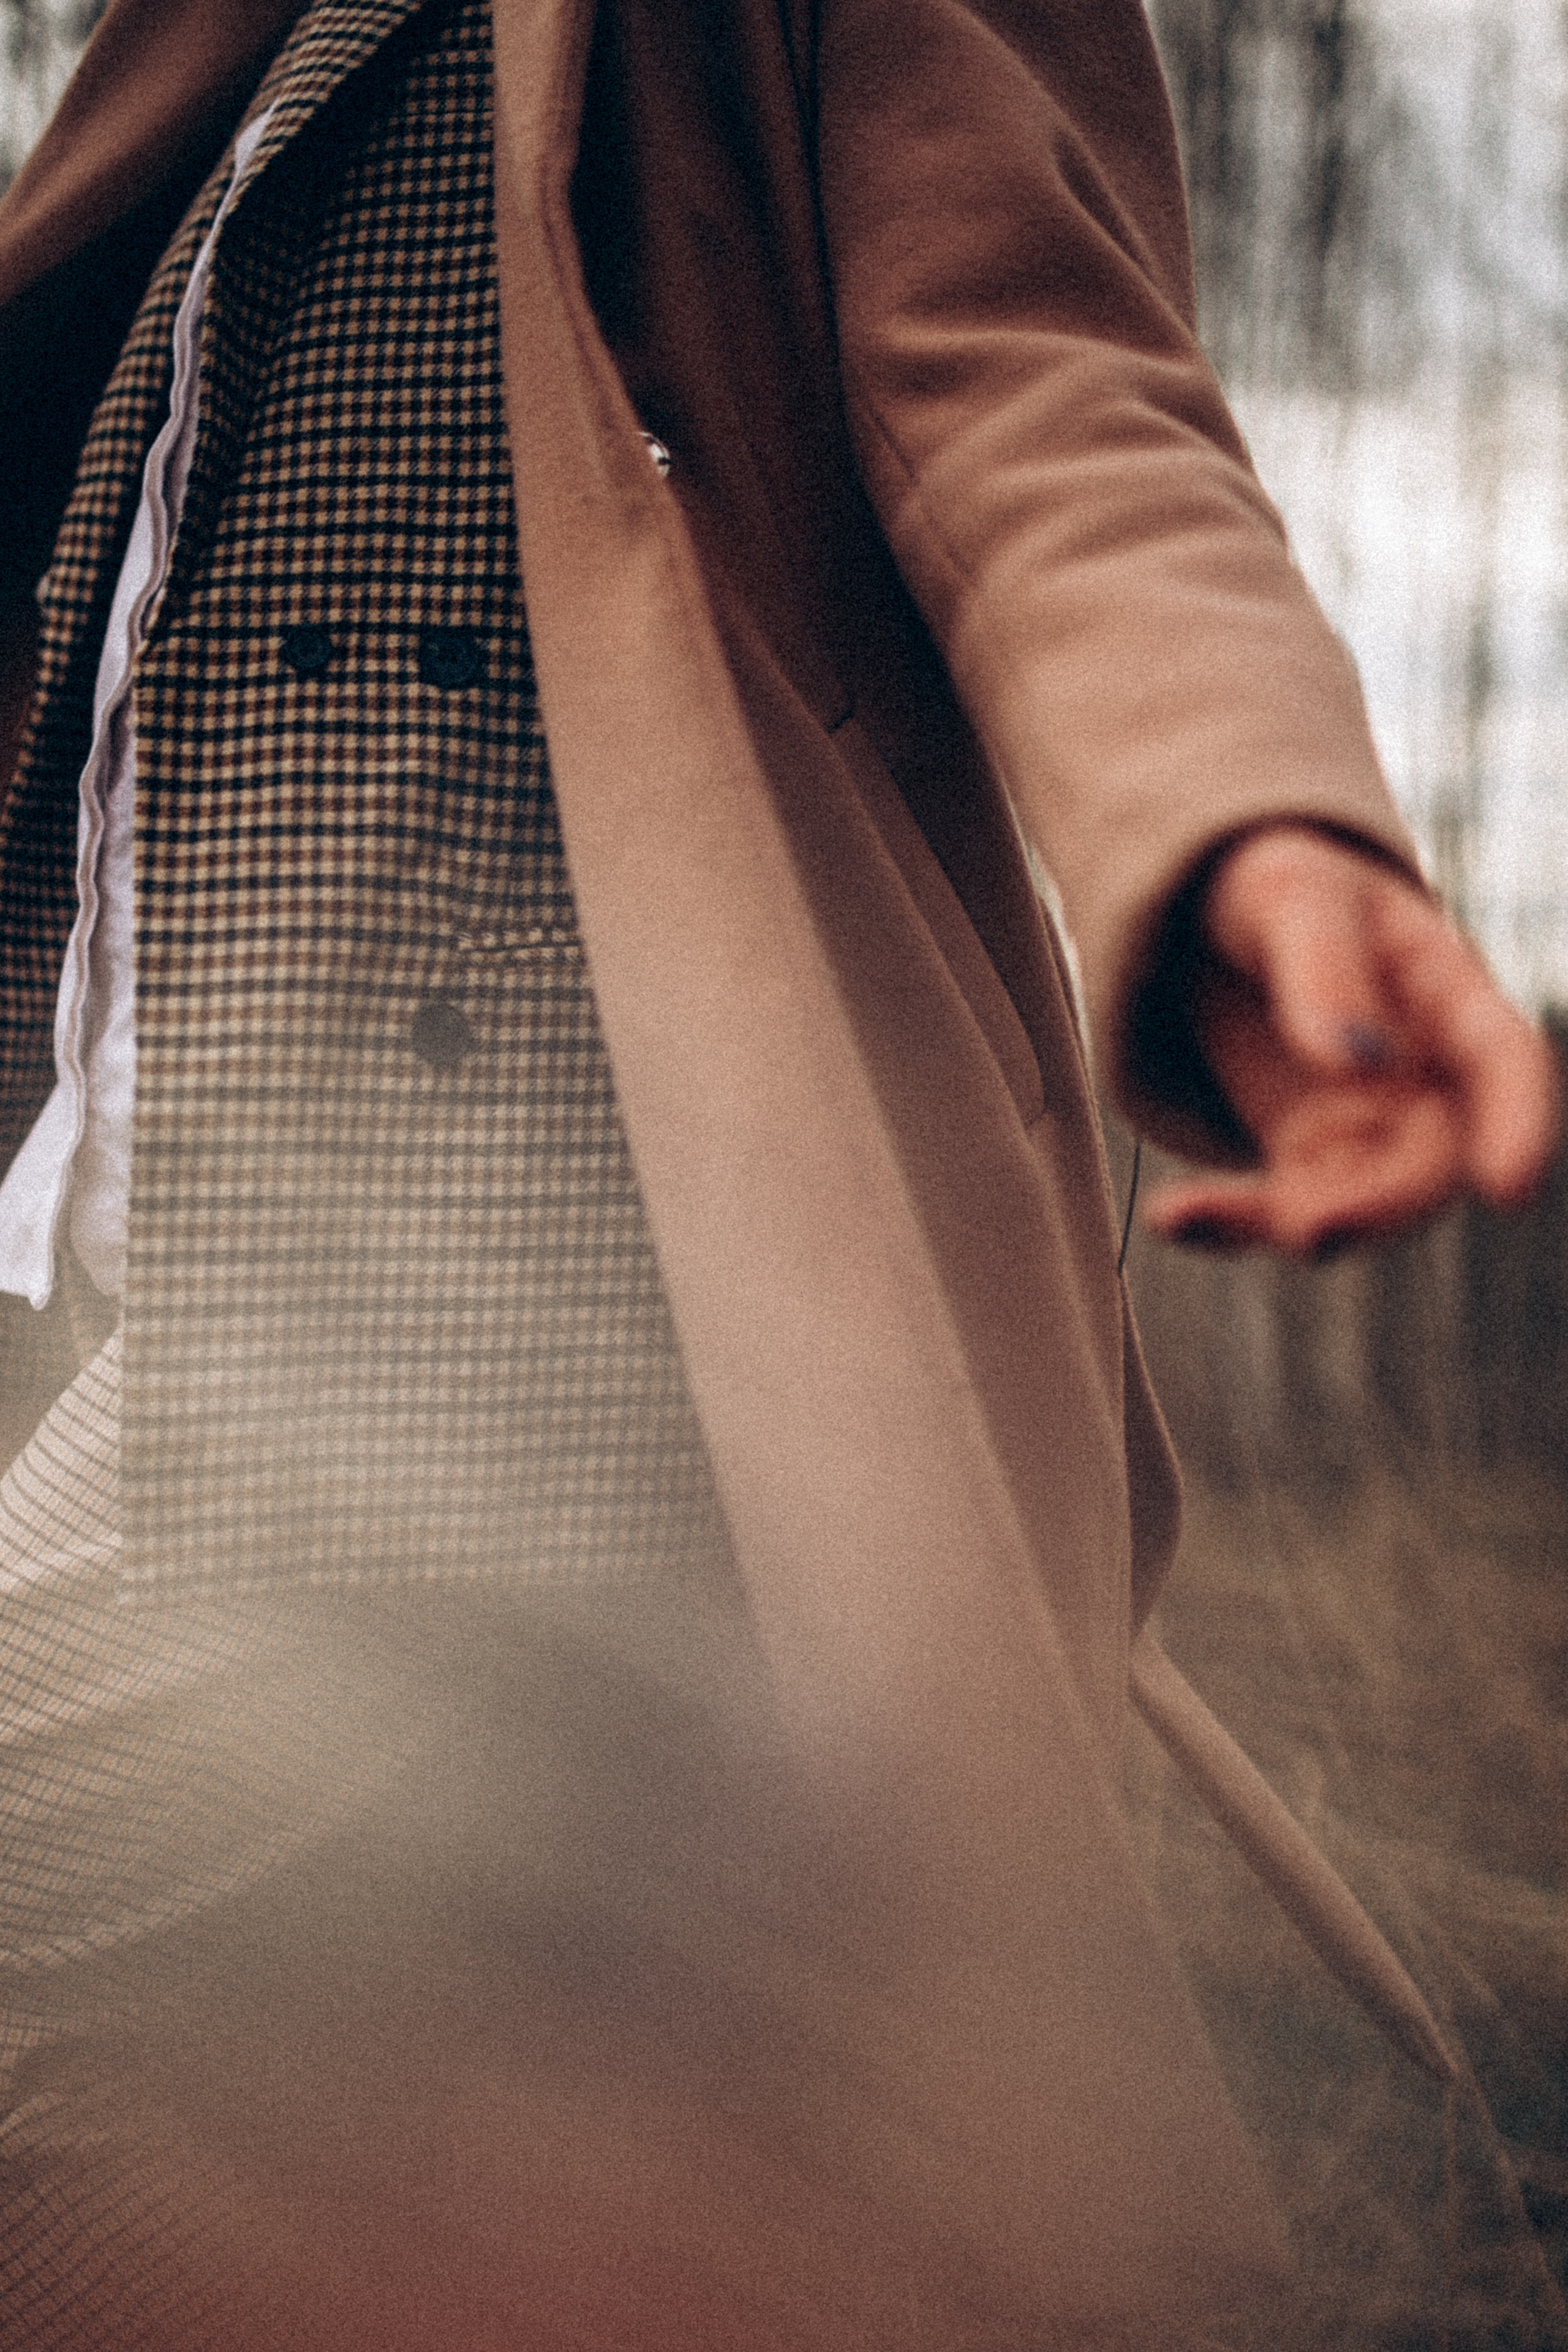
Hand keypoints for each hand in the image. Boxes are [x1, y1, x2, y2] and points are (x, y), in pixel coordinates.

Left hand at [1143, 825, 1560, 1254]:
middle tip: (1312, 1229)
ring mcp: (1364, 1128)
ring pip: (1352, 1204)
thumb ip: (1325, 968)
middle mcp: (1423, 1078)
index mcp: (1448, 995)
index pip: (1507, 1062)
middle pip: (1430, 1163)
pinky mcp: (1301, 1159)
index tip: (1509, 1188)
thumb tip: (1357, 1062)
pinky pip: (1279, 1207)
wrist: (1213, 914)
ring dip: (1285, 1223)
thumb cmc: (1277, 884)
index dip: (1518, 1123)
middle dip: (1380, 1206)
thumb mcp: (1294, 895)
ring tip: (1184, 1214)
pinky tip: (1171, 1217)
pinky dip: (1228, 1221)